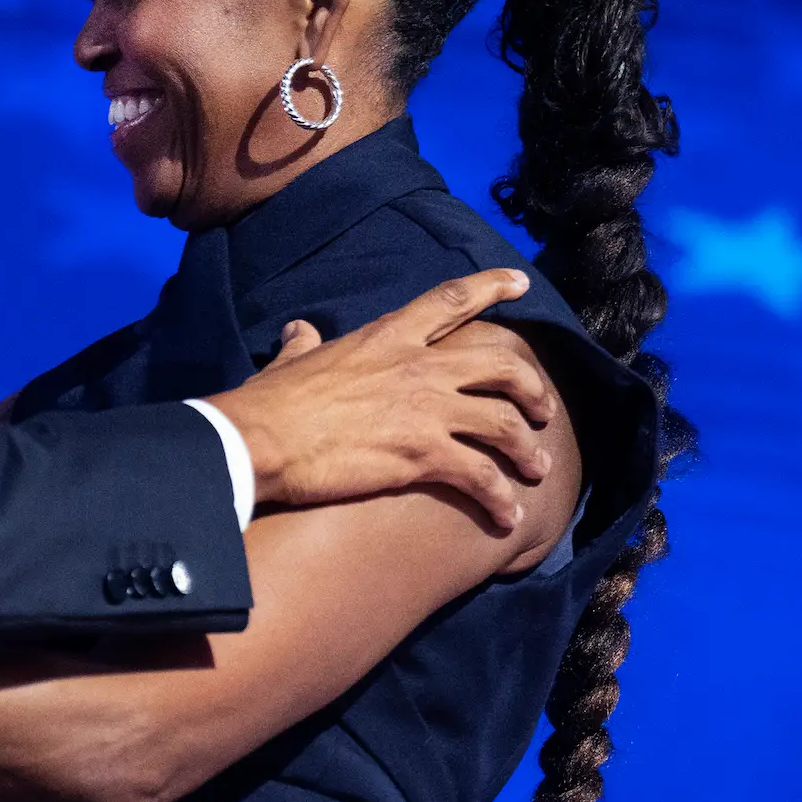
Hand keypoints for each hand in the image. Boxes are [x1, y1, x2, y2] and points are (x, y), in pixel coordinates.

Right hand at [203, 269, 560, 529]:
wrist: (258, 441)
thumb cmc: (270, 403)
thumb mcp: (292, 361)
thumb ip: (305, 344)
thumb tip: (299, 329)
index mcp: (387, 336)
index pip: (451, 300)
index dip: (493, 287)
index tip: (521, 283)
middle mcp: (419, 367)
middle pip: (500, 366)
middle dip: (531, 387)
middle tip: (543, 408)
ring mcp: (426, 411)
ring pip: (504, 424)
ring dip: (527, 450)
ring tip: (537, 470)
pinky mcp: (423, 456)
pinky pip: (482, 478)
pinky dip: (502, 500)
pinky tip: (508, 518)